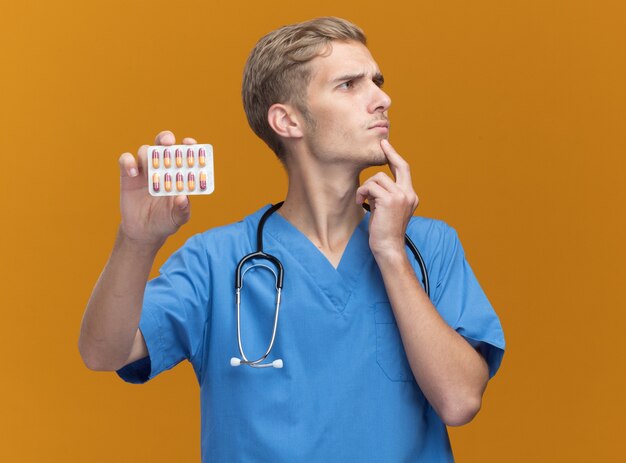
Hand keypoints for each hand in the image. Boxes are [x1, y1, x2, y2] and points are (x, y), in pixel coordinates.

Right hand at [118, 130, 194, 246]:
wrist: (143, 232)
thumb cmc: (165, 221)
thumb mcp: (178, 218)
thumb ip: (182, 209)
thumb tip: (183, 198)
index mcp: (178, 173)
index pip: (184, 153)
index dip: (188, 145)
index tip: (190, 144)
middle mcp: (162, 167)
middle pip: (163, 144)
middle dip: (166, 139)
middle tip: (168, 142)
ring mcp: (144, 170)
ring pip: (145, 150)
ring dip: (148, 154)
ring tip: (150, 167)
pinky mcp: (128, 174)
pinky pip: (126, 160)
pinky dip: (129, 162)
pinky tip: (133, 173)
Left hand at [355, 139, 418, 256]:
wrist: (388, 247)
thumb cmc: (385, 231)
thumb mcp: (388, 209)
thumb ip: (387, 194)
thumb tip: (375, 182)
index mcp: (411, 196)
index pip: (405, 171)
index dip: (395, 157)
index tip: (387, 146)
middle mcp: (409, 194)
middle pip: (400, 165)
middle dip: (390, 152)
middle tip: (382, 144)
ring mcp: (401, 196)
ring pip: (378, 178)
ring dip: (366, 187)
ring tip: (362, 199)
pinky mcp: (390, 200)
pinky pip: (371, 187)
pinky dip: (362, 193)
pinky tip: (361, 203)